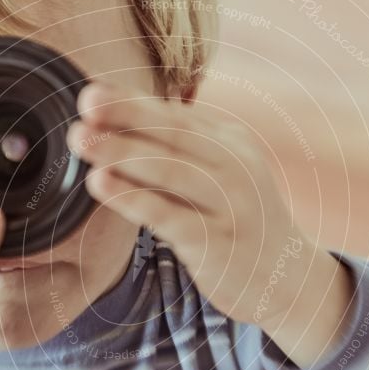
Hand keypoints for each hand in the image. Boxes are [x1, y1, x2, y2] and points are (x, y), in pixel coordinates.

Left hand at [67, 82, 353, 366]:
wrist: (288, 276)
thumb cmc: (236, 220)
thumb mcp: (220, 175)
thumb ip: (180, 152)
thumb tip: (116, 124)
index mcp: (230, 142)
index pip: (175, 116)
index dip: (132, 103)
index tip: (90, 93)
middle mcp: (235, 165)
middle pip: (174, 134)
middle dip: (125, 116)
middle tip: (83, 105)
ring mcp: (229, 204)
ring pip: (170, 170)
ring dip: (122, 152)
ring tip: (80, 140)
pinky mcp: (218, 242)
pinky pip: (169, 215)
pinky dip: (132, 197)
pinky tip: (101, 184)